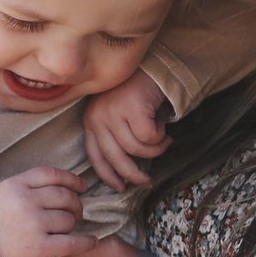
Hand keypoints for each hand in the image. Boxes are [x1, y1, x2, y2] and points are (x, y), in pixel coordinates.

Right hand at [0, 167, 93, 256]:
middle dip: (75, 205)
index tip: (82, 187)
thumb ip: (30, 186)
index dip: (71, 179)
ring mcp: (32, 225)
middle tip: (76, 213)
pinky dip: (86, 242)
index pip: (51, 175)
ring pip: (68, 219)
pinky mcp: (39, 247)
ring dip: (71, 225)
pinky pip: (73, 243)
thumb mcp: (4, 195)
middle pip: (65, 196)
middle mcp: (23, 202)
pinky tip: (91, 242)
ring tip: (62, 230)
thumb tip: (69, 185)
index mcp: (14, 186)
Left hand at [84, 71, 171, 191]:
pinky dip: (160, 136)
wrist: (152, 69)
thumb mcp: (118, 117)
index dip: (108, 175)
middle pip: (116, 158)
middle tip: (148, 181)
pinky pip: (149, 137)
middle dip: (134, 174)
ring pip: (137, 149)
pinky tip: (163, 126)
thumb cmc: (138, 95)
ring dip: (155, 149)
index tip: (120, 187)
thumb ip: (115, 138)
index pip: (96, 156)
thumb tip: (124, 171)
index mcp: (92, 121)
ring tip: (163, 140)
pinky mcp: (132, 108)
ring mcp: (114, 112)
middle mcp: (98, 117)